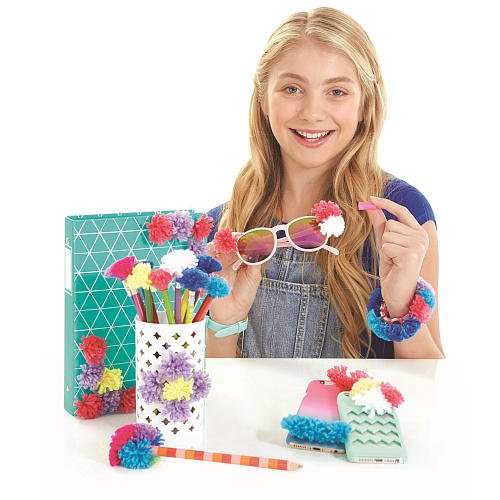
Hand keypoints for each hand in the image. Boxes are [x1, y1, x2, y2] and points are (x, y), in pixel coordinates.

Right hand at [206, 236, 262, 324]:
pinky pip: (205, 257)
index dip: (242, 237)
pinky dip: (209, 252)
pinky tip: (214, 252)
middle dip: (229, 239)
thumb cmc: (244, 295)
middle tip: (233, 239)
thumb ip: (255, 261)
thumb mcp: (253, 277)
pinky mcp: (207, 270)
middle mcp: (228, 259)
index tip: (243, 236)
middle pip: (227, 242)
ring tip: (224, 246)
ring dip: (219, 244)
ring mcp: (217, 263)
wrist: (232, 313)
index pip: (240, 242)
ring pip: (215, 247)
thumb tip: (258, 245)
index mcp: (241, 259)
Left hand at [366, 196, 428, 316]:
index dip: (386, 204)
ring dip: (385, 249)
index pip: (402, 211)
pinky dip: (386, 256)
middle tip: (392, 255)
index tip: (370, 198)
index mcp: (418, 232)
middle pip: (390, 224)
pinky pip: (386, 246)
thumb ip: (380, 223)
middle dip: (384, 240)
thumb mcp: (385, 242)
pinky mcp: (411, 254)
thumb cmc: (393, 267)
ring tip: (394, 260)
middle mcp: (422, 236)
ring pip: (387, 235)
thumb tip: (370, 205)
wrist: (398, 292)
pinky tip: (395, 265)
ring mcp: (418, 245)